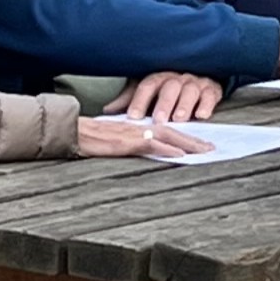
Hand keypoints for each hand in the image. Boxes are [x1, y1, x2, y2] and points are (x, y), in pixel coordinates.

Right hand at [75, 113, 212, 158]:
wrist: (67, 130)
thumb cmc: (85, 136)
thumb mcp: (109, 138)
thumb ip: (126, 141)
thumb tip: (141, 147)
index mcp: (135, 126)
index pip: (164, 128)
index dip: (183, 134)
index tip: (200, 142)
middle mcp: (137, 126)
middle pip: (171, 130)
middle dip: (193, 139)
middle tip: (212, 148)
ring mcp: (131, 133)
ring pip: (166, 135)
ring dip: (187, 143)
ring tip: (204, 151)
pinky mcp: (124, 142)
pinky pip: (150, 144)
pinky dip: (167, 148)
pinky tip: (180, 154)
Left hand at [115, 70, 222, 121]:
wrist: (199, 75)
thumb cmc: (168, 88)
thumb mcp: (147, 92)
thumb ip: (129, 100)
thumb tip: (107, 110)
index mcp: (158, 77)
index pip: (146, 86)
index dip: (138, 101)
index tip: (132, 117)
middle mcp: (175, 78)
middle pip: (169, 88)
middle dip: (163, 104)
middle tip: (158, 120)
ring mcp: (194, 83)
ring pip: (189, 91)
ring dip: (183, 105)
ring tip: (179, 119)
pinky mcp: (211, 89)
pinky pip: (210, 95)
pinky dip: (206, 105)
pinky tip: (201, 115)